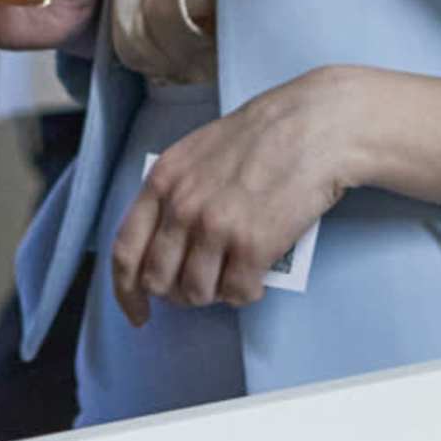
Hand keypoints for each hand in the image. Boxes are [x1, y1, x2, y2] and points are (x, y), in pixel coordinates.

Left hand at [107, 66, 371, 323]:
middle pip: (158, 280)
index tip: (139, 312)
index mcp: (163, 181)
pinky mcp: (253, 245)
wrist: (315, 127)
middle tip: (200, 286)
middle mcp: (182, 207)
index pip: (125, 251)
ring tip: (233, 275)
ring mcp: (216, 227)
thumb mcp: (198, 153)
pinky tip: (256, 276)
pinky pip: (236, 293)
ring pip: (196, 292)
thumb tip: (167, 243)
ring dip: (214, 293)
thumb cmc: (263, 137)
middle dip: (176, 293)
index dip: (126, 291)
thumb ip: (174, 194)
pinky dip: (245, 292)